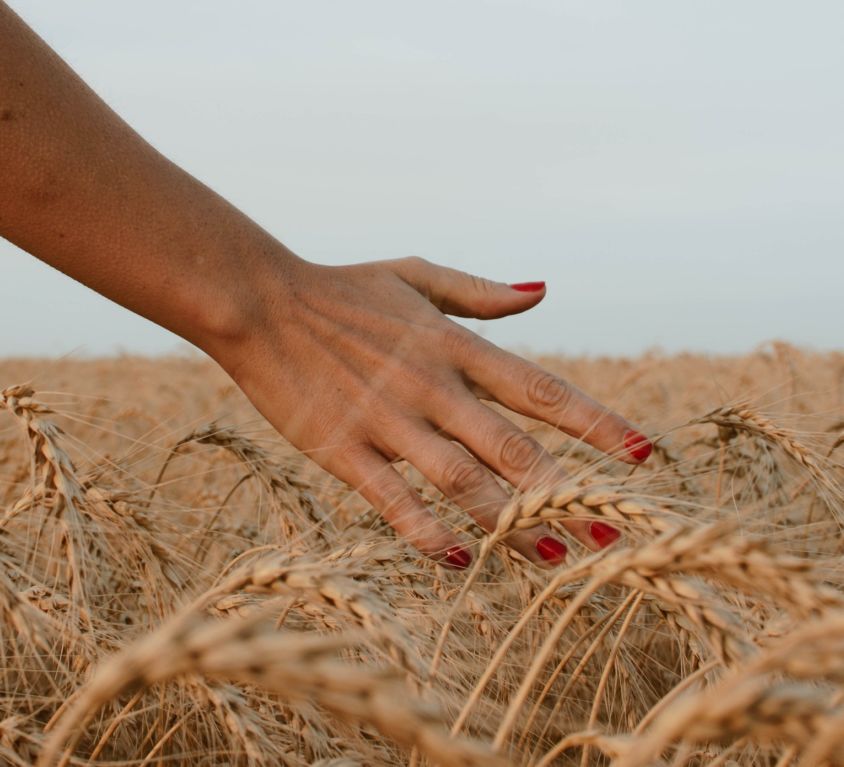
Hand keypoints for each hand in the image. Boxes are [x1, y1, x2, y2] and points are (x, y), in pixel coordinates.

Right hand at [220, 256, 651, 569]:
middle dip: (567, 491)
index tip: (643, 455)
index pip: (541, 390)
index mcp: (455, 345)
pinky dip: (428, 530)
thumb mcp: (416, 275)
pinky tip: (460, 558)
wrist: (261, 302)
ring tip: (556, 557)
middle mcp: (432, 386)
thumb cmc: (343, 288)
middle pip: (513, 447)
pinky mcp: (343, 449)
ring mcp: (387, 420)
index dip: (596, 423)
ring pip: (461, 481)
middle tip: (615, 532)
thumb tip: (544, 291)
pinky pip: (393, 500)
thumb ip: (482, 292)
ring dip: (510, 523)